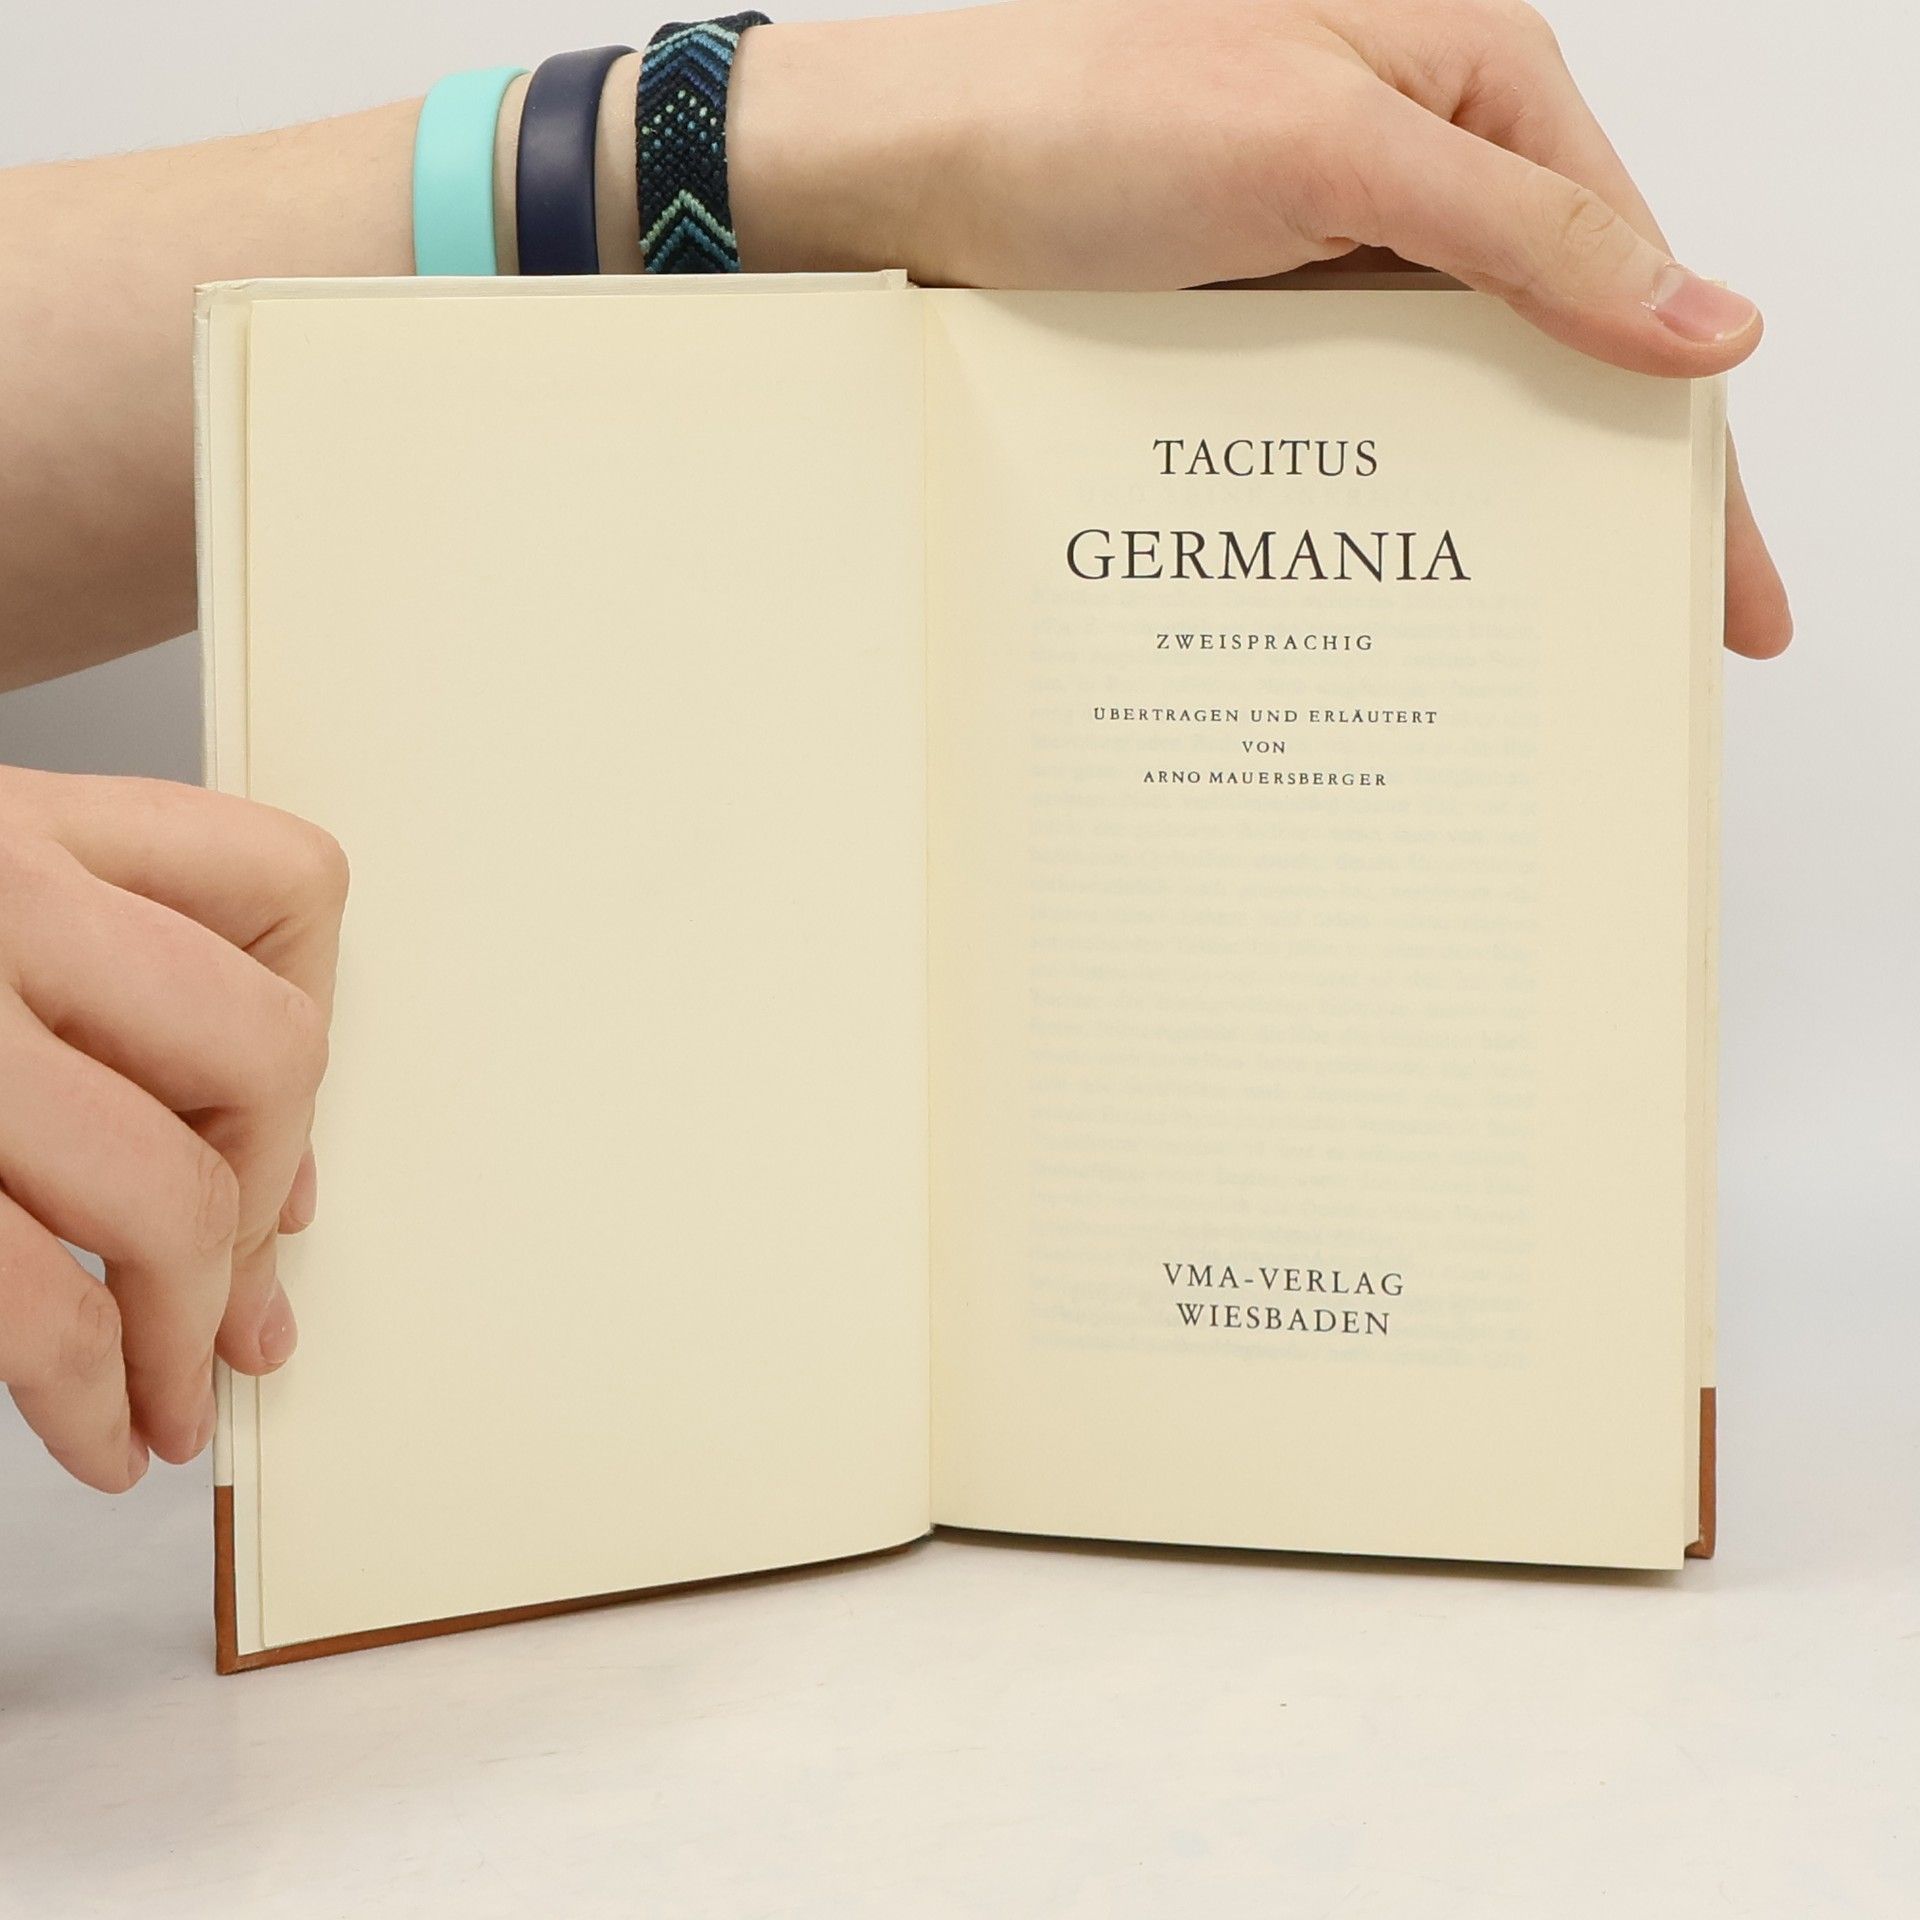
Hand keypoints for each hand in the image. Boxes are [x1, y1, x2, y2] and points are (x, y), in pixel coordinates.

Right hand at [0, 767, 346, 1490]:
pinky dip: (84, 1388)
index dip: (314, 1018)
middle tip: (227, 1287)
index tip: (283, 1133)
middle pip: (267, 1052)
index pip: (288, 885)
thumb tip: (280, 1200)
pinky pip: (26, 1297)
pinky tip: (93, 1429)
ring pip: (167, 1190)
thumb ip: (107, 1008)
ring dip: (187, 1330)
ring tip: (171, 1401)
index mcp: (19, 825)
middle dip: (264, 1195)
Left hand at [731, 0, 1790, 658]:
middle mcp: (1418, 160)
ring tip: (1544, 627)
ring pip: (1461, 387)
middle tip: (1651, 633)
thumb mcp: (1322, 155)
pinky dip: (1393, 482)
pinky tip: (1416, 561)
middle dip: (1610, 486)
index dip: (1686, 435)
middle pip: (1559, 344)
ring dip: (1500, 493)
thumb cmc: (1081, 116)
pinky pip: (1361, 405)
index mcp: (1475, 84)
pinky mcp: (1259, 308)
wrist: (902, 174)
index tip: (1721, 582)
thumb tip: (1707, 322)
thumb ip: (1522, 234)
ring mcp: (1334, 241)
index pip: (1634, 276)